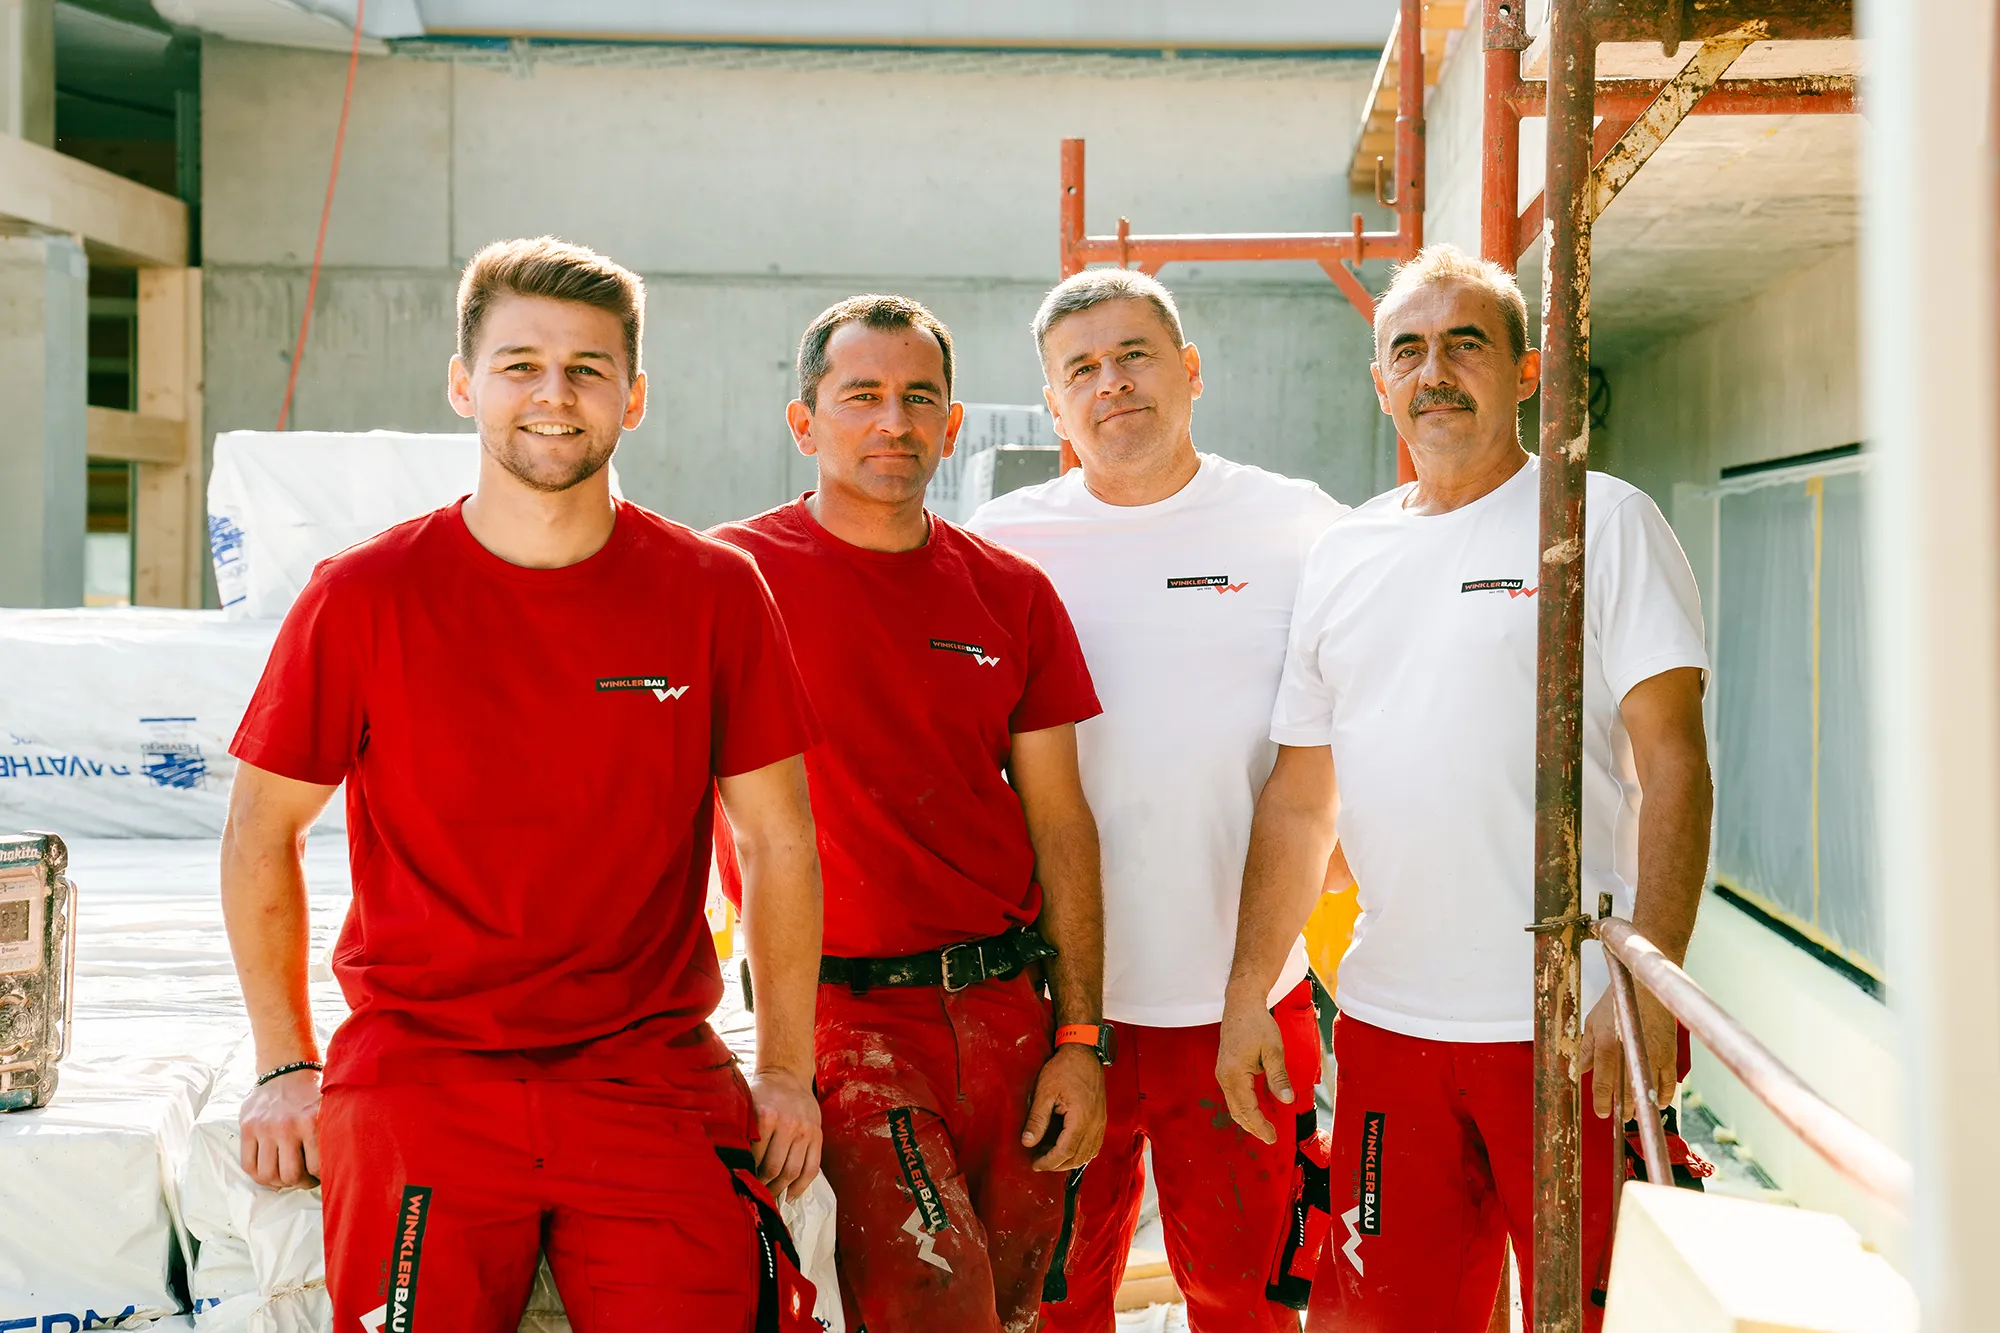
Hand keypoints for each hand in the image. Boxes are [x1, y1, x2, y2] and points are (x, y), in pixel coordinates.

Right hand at [239, 1067, 321, 1189]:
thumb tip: (342, 1164)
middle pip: (290, 1175)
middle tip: (305, 1180)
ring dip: (279, 1182)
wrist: (287, 1067)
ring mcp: (265, 1127)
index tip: (322, 1176)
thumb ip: (332, 1132)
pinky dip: (259, 1176)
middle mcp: (287, 1125)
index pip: (316, 1167)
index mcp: (312, 1120)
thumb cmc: (313, 1091)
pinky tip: (271, 1174)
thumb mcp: (329, 1107)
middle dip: (299, 1183)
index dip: (320, 1178)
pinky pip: (248, 1165)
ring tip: (288, 1177)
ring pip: (267, 1174)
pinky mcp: (247, 1127)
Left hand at [748, 1067, 822, 1199]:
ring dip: (780, 1189)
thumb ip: (741, 1132)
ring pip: (793, 1171)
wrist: (787, 1075)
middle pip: (774, 1168)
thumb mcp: (746, 1106)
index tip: (741, 1185)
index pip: (755, 1158)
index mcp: (767, 1117)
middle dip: (763, 1186)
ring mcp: (806, 1131)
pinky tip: (791, 1195)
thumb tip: (730, 1166)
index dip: (747, 1175)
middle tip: (755, 1194)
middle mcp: (789, 1124)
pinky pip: (812, 1168)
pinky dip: (802, 1186)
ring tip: (770, 1197)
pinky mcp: (817, 1135)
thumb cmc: (761, 1094)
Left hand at [1021, 1044, 1104, 1170]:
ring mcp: (1101, 1122)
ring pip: (1088, 1154)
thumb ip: (1037, 1119)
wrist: (1084, 1053)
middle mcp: (1095, 1124)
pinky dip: (1080, 1153)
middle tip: (1040, 1161)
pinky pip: (1094, 1145)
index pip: (1066, 1151)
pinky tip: (1067, 1149)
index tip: (1035, 1164)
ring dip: (1069, 1160)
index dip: (1049, 1161)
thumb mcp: (1044, 1092)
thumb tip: (1027, 1142)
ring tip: (1050, 1155)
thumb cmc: (1064, 1068)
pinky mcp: (1101, 1119)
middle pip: (1078, 1157)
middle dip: (1057, 1164)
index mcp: (1081, 1118)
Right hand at [1216, 990, 1292, 1144]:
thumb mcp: (1274, 1050)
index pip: (1247, 1108)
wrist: (1241, 1005)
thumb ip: (1279, 1077)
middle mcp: (1224, 1076)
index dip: (1260, 1125)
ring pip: (1234, 1105)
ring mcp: (1222, 1073)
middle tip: (1271, 1138)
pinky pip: (1233, 1096)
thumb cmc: (1258, 1024)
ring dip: (1248, 1119)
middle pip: (1237, 1111)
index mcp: (1235, 1074)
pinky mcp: (1225, 1070)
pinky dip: (1244, 1107)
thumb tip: (1287, 1101)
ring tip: (1264, 1129)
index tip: (1273, 1137)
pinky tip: (1255, 1111)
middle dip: (1253, 1127)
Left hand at [1578, 986, 1676, 1119]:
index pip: (1603, 1082)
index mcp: (1608, 1045)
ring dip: (1641, 1105)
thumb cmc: (1617, 999)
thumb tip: (1582, 1069)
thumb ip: (1587, 1048)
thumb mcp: (1593, 1022)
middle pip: (1626, 1091)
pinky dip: (1664, 1095)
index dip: (1601, 1101)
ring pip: (1647, 1090)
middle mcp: (1630, 1052)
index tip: (1601, 1112)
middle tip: (1620, 1116)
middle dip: (1623, 1108)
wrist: (1645, 985)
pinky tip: (1658, 1102)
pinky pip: (1669, 1082)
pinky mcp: (1670, 1053)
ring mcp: (1652, 1054)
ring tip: (1636, 1114)